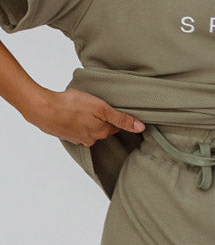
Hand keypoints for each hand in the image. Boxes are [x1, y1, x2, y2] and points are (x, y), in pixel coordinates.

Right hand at [23, 87, 145, 145]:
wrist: (43, 109)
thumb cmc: (71, 105)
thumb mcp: (101, 108)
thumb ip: (121, 118)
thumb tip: (140, 127)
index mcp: (101, 132)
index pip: (115, 126)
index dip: (115, 116)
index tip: (111, 107)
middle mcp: (90, 139)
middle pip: (102, 128)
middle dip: (101, 118)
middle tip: (95, 106)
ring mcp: (76, 138)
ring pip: (88, 129)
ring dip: (88, 120)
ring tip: (82, 108)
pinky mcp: (65, 134)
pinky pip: (76, 129)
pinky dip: (76, 122)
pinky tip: (72, 113)